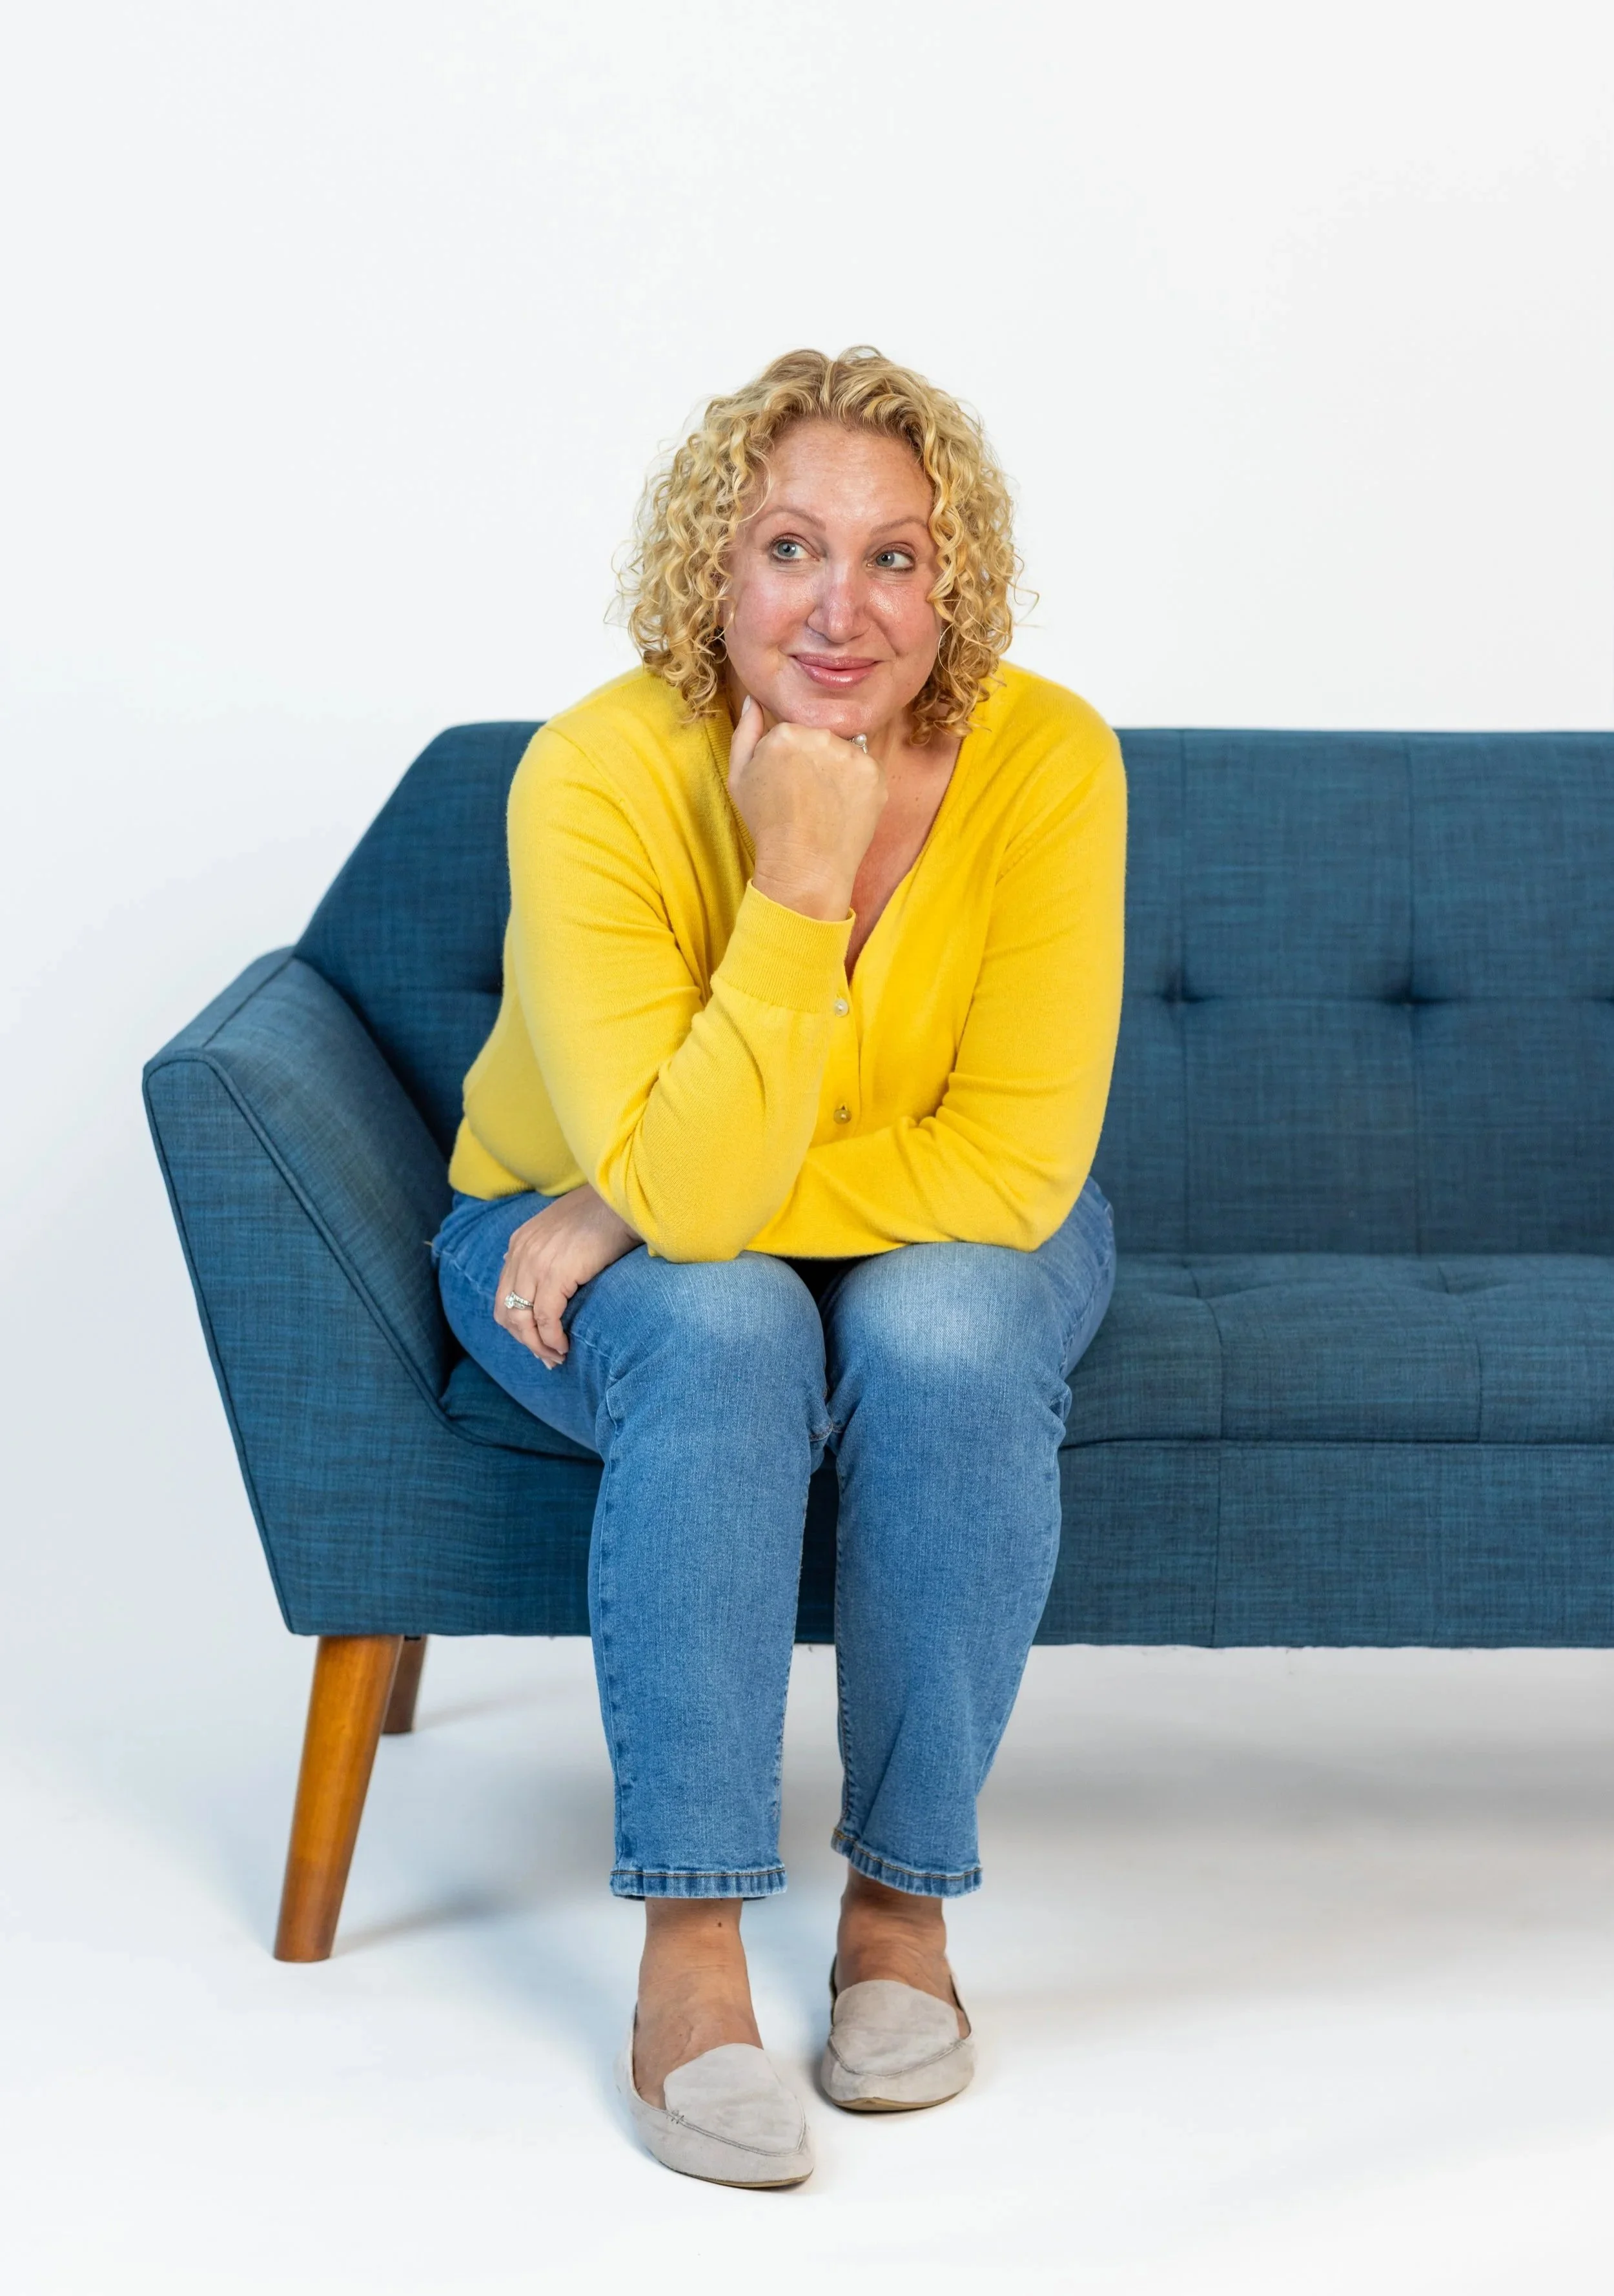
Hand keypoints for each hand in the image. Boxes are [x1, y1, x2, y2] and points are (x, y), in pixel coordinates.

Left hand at [494, 1185, 638, 1367]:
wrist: (624, 1199)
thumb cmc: (604, 1213)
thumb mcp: (563, 1228)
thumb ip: (545, 1251)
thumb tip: (540, 1282)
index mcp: (519, 1242)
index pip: (505, 1294)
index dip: (518, 1324)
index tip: (538, 1340)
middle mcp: (520, 1253)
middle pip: (506, 1311)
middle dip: (524, 1340)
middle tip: (546, 1356)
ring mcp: (535, 1263)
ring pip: (522, 1320)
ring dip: (537, 1345)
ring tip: (556, 1357)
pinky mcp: (555, 1275)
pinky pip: (545, 1319)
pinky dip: (552, 1339)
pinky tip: (564, 1346)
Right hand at [727, 694, 885, 921]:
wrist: (804, 866)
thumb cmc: (767, 824)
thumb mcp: (739, 776)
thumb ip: (746, 731)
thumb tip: (755, 698)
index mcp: (785, 732)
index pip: (792, 731)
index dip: (789, 759)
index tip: (786, 784)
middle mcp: (820, 735)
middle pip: (820, 737)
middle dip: (815, 760)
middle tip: (807, 796)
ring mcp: (851, 753)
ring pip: (844, 750)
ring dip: (838, 769)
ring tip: (825, 803)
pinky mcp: (875, 772)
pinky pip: (866, 767)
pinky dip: (858, 785)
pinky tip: (843, 807)